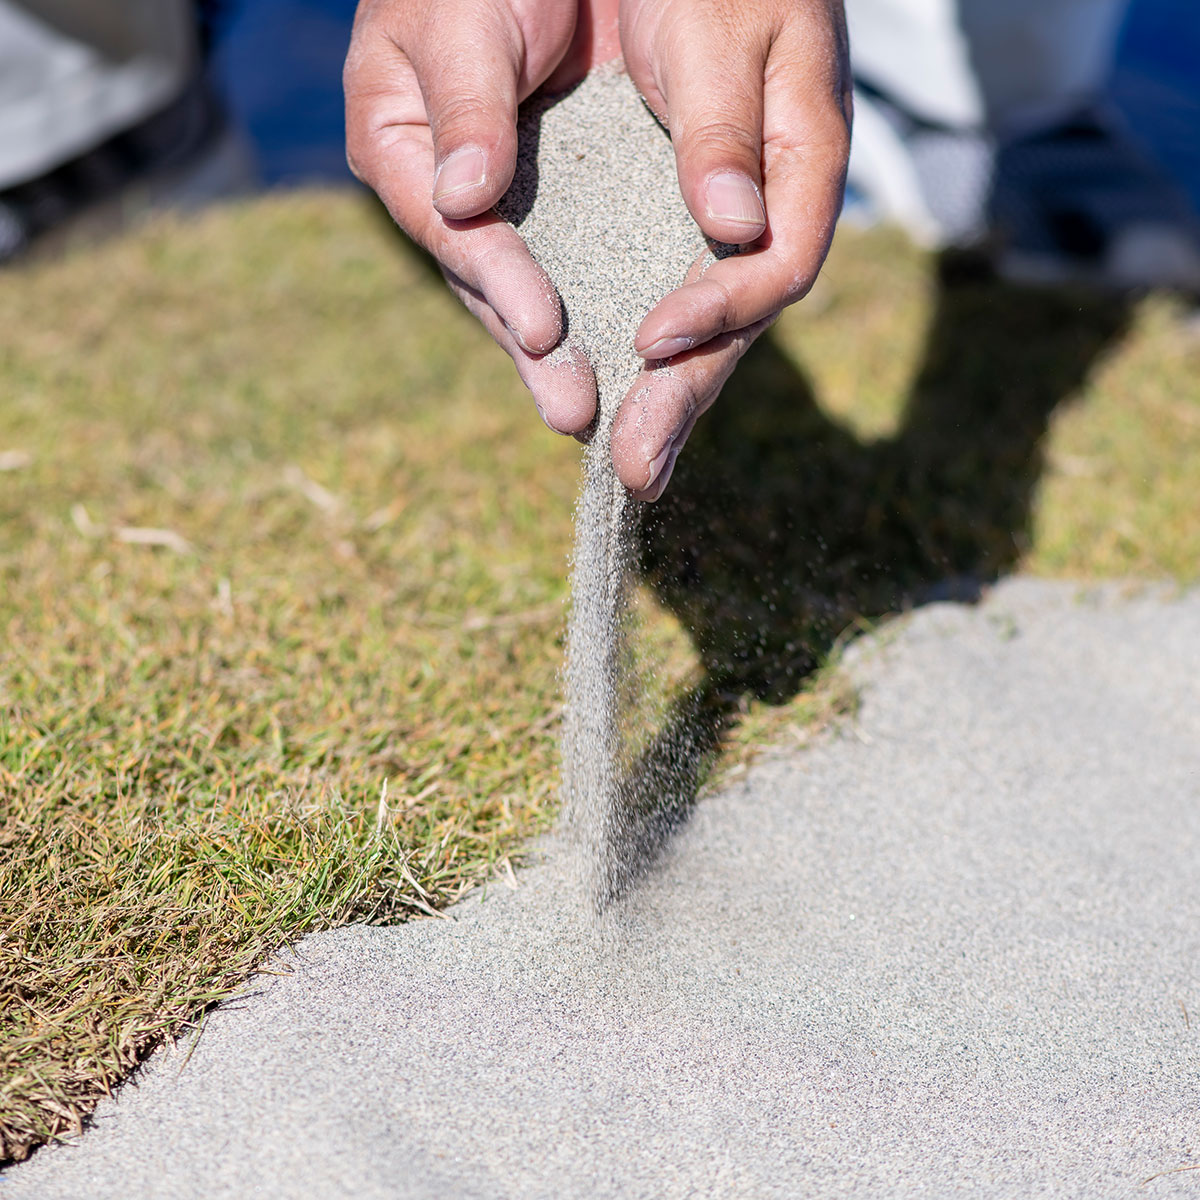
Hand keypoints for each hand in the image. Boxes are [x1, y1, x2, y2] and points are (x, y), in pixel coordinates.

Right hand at [344, 0, 613, 435]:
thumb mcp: (462, 20)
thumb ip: (468, 106)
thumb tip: (464, 201)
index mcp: (399, 151)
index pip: (453, 231)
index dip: (500, 282)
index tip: (545, 330)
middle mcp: (444, 192)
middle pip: (488, 285)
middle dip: (536, 353)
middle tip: (577, 414)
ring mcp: (494, 203)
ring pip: (529, 287)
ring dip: (566, 352)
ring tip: (601, 414)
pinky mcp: (544, 201)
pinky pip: (572, 259)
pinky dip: (598, 302)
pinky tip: (627, 357)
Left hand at [612, 0, 851, 498]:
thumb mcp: (725, 32)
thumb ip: (725, 128)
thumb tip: (731, 227)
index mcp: (803, 166)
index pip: (776, 267)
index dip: (719, 311)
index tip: (651, 340)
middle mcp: (772, 214)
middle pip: (737, 325)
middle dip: (684, 398)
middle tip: (638, 472)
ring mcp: (732, 229)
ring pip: (703, 329)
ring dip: (663, 400)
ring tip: (627, 466)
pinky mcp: (684, 229)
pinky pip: (666, 299)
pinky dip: (641, 354)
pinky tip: (607, 393)